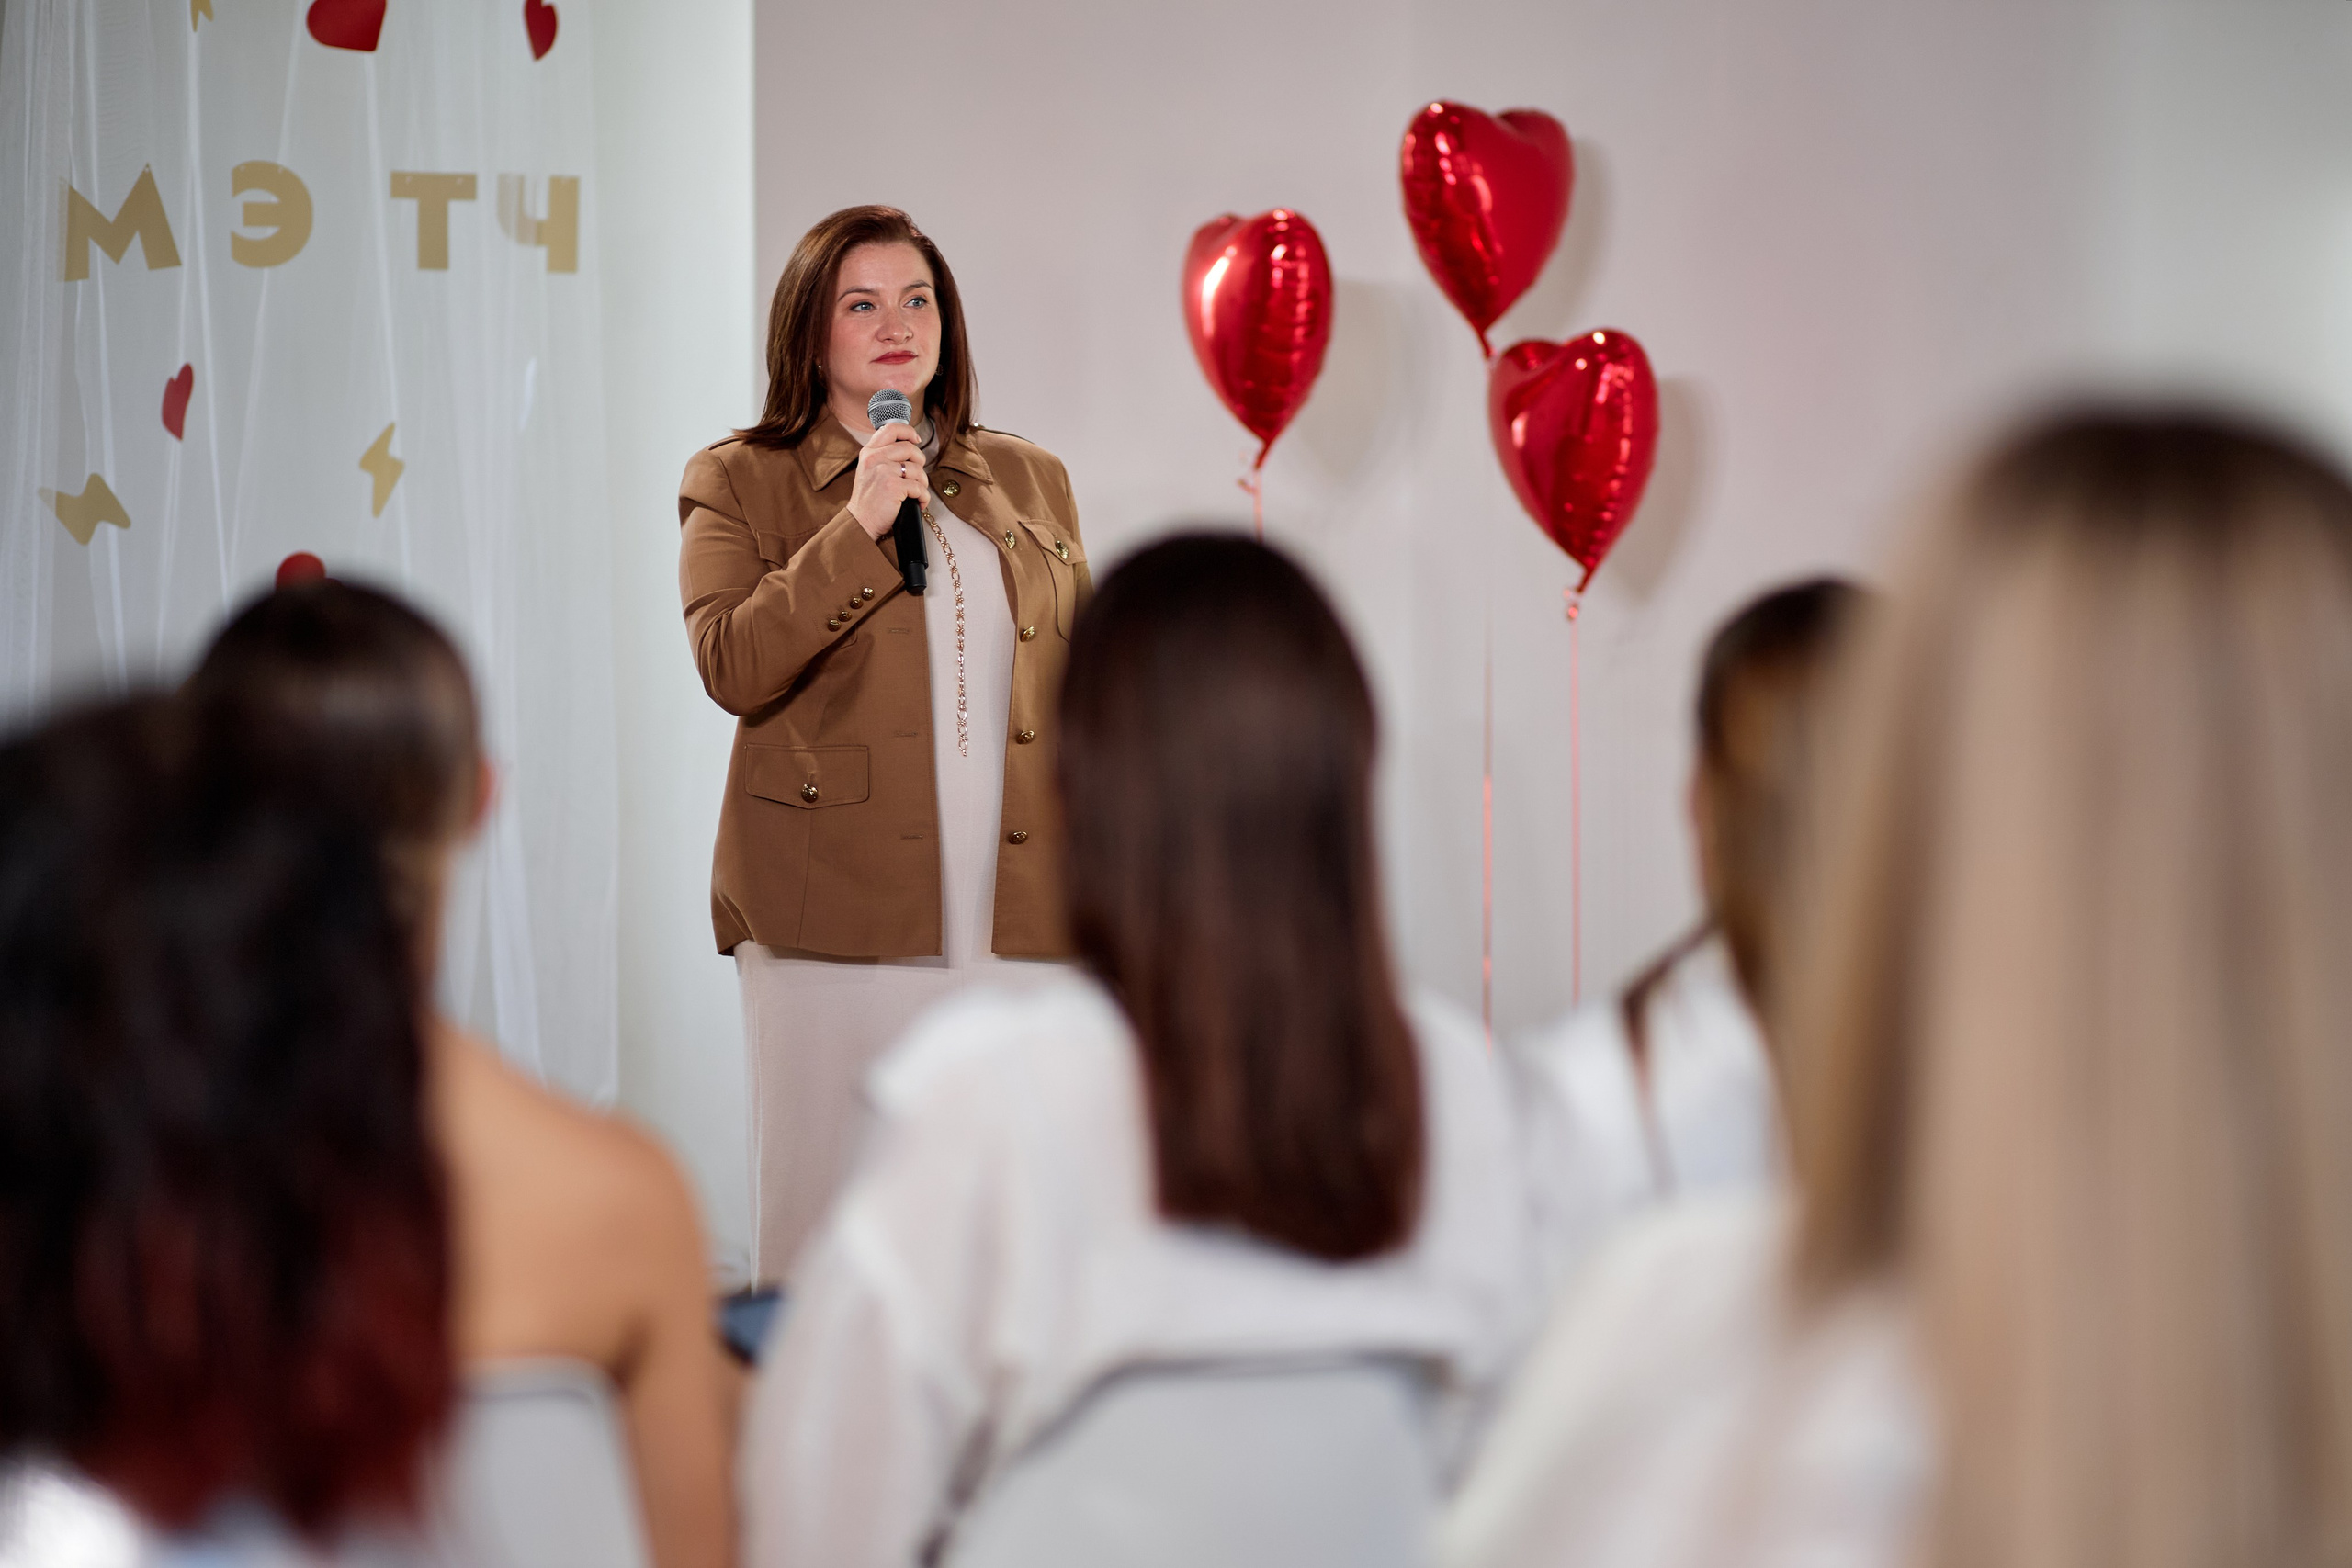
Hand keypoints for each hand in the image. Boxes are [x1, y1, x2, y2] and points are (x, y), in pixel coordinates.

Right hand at [848, 421, 927, 541]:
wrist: (861, 521)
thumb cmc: (868, 499)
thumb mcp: (869, 470)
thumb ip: (883, 456)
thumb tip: (910, 446)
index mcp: (869, 452)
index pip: (891, 429)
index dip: (909, 432)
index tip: (916, 440)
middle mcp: (875, 458)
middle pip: (909, 448)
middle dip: (920, 462)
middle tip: (917, 476)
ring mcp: (884, 471)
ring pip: (917, 469)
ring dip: (923, 483)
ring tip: (917, 493)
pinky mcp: (893, 486)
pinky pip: (919, 488)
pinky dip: (923, 498)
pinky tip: (918, 503)